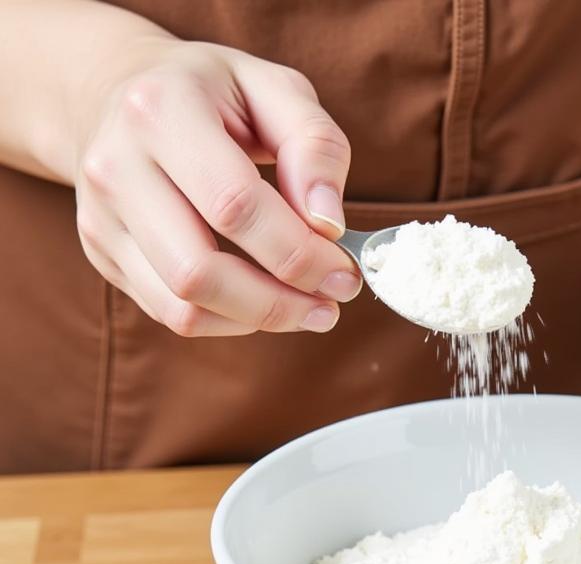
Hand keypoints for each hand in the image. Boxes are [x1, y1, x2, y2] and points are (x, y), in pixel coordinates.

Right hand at [73, 37, 360, 335]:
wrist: (115, 90)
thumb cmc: (213, 94)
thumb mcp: (275, 90)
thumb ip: (315, 146)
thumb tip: (329, 223)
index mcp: (160, 111)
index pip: (235, 206)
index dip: (299, 253)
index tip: (345, 272)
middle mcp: (116, 166)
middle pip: (200, 271)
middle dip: (279, 302)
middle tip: (331, 303)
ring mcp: (101, 216)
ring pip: (183, 307)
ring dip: (258, 319)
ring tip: (308, 309)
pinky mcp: (103, 254)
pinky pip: (172, 314)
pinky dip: (229, 321)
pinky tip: (263, 302)